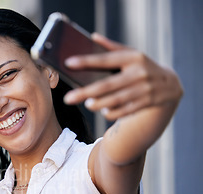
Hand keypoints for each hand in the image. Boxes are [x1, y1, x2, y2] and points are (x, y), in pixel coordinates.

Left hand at [63, 33, 182, 120]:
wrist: (169, 84)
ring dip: (99, 103)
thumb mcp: (131, 54)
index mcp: (133, 57)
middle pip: (107, 85)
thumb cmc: (142, 67)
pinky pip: (125, 110)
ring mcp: (144, 89)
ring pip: (116, 99)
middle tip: (68, 98)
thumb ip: (112, 47)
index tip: (69, 63)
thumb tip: (93, 37)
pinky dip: (112, 112)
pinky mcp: (146, 103)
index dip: (87, 61)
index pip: (106, 59)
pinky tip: (102, 111)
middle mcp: (139, 73)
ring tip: (86, 104)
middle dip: (86, 92)